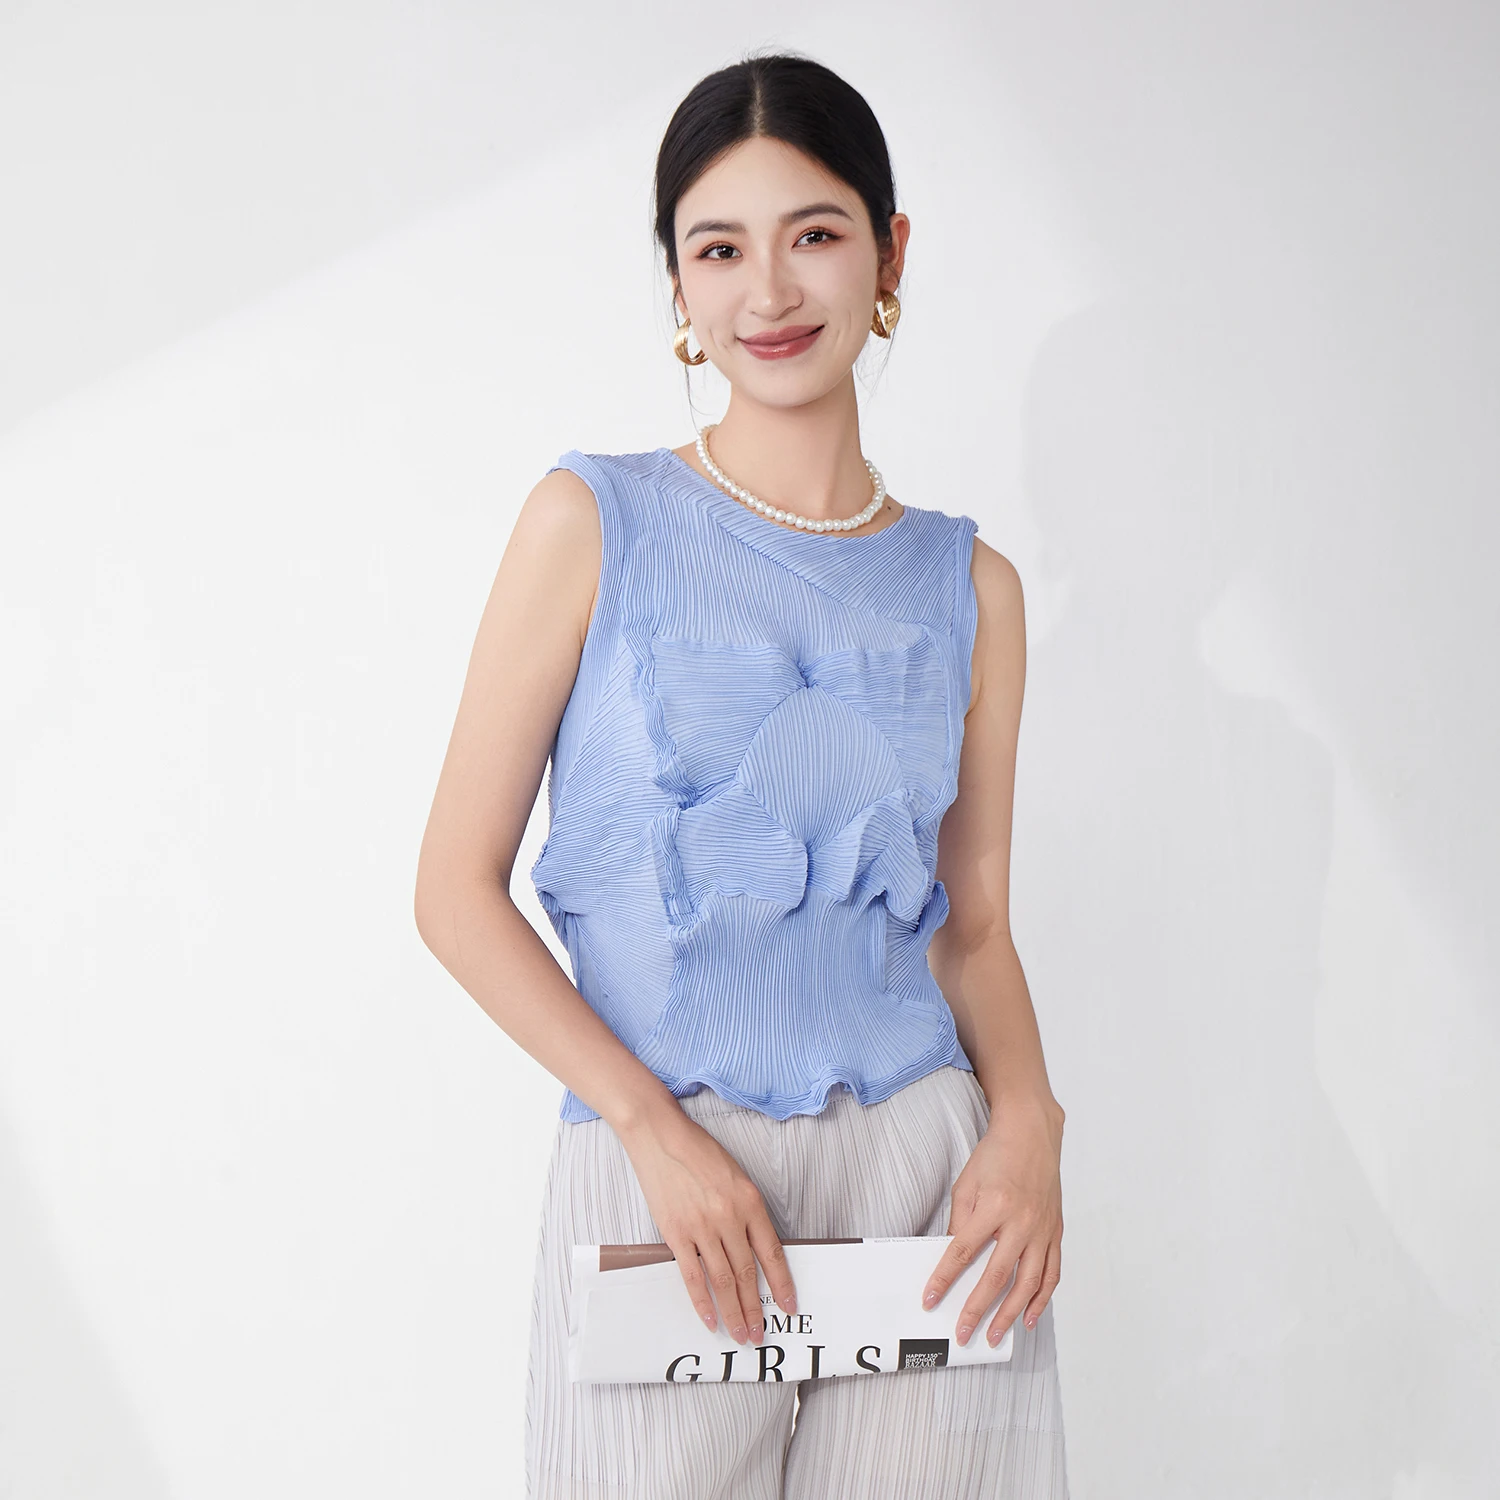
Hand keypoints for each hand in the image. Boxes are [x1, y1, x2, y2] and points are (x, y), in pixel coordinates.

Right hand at [617, 1109, 796, 1346]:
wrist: (661, 1137)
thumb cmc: (700, 1153)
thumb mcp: (738, 1177)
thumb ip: (748, 1213)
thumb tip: (756, 1251)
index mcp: (750, 1202)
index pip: (772, 1253)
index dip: (782, 1284)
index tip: (789, 1306)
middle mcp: (729, 1218)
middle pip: (747, 1273)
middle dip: (756, 1308)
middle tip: (760, 1334)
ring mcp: (702, 1227)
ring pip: (722, 1280)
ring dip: (734, 1312)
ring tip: (741, 1334)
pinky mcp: (676, 1233)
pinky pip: (692, 1275)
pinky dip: (701, 1301)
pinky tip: (710, 1319)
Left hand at [920, 1094, 1063, 1347]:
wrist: (1032, 1134)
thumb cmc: (997, 1156)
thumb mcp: (967, 1183)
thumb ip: (960, 1221)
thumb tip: (952, 1255)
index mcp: (994, 1206)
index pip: (963, 1251)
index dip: (945, 1278)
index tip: (931, 1299)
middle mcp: (1021, 1222)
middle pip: (997, 1276)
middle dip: (978, 1309)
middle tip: (964, 1332)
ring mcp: (1042, 1229)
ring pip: (1028, 1282)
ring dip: (1011, 1313)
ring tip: (996, 1334)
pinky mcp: (1055, 1232)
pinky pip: (1052, 1273)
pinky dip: (1043, 1299)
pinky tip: (1030, 1317)